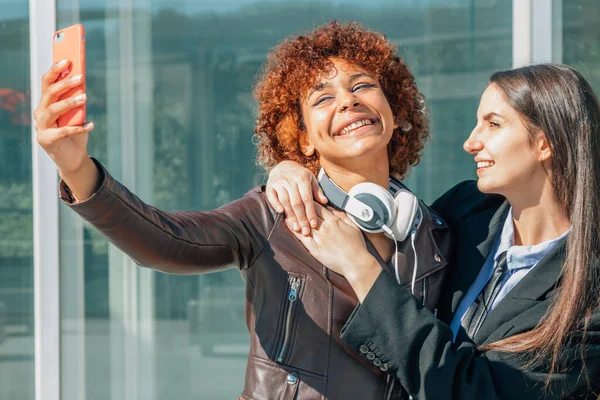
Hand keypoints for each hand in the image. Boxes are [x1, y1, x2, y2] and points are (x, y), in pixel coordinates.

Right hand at [34, 60, 98, 200]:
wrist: (74, 158)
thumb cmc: (75, 134)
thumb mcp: (77, 115)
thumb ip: (77, 101)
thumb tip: (82, 83)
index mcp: (45, 103)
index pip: (46, 83)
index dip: (55, 70)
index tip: (68, 60)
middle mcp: (40, 113)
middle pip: (49, 93)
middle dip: (64, 83)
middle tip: (81, 77)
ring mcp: (41, 128)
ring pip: (53, 110)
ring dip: (69, 102)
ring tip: (85, 98)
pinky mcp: (47, 141)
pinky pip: (63, 131)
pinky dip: (79, 128)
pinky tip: (91, 125)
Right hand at [266, 161, 327, 235]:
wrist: (283, 166)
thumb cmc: (300, 176)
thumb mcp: (311, 180)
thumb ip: (317, 191)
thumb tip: (325, 202)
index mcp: (302, 179)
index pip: (307, 199)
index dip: (310, 213)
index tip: (314, 225)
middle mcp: (290, 180)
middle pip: (296, 203)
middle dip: (301, 218)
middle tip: (305, 231)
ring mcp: (279, 182)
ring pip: (285, 201)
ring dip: (290, 216)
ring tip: (296, 228)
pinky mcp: (270, 185)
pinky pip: (272, 196)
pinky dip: (275, 204)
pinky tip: (281, 213)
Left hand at [286, 203, 379, 273]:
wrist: (356, 263)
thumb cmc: (357, 245)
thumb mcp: (353, 226)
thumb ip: (341, 215)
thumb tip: (331, 208)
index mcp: (334, 221)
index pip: (318, 207)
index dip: (309, 201)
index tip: (302, 196)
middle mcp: (325, 227)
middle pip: (309, 213)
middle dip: (299, 206)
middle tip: (290, 199)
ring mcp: (319, 238)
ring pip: (304, 224)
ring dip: (294, 216)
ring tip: (285, 209)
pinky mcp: (315, 249)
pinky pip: (302, 238)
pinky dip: (294, 230)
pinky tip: (288, 224)